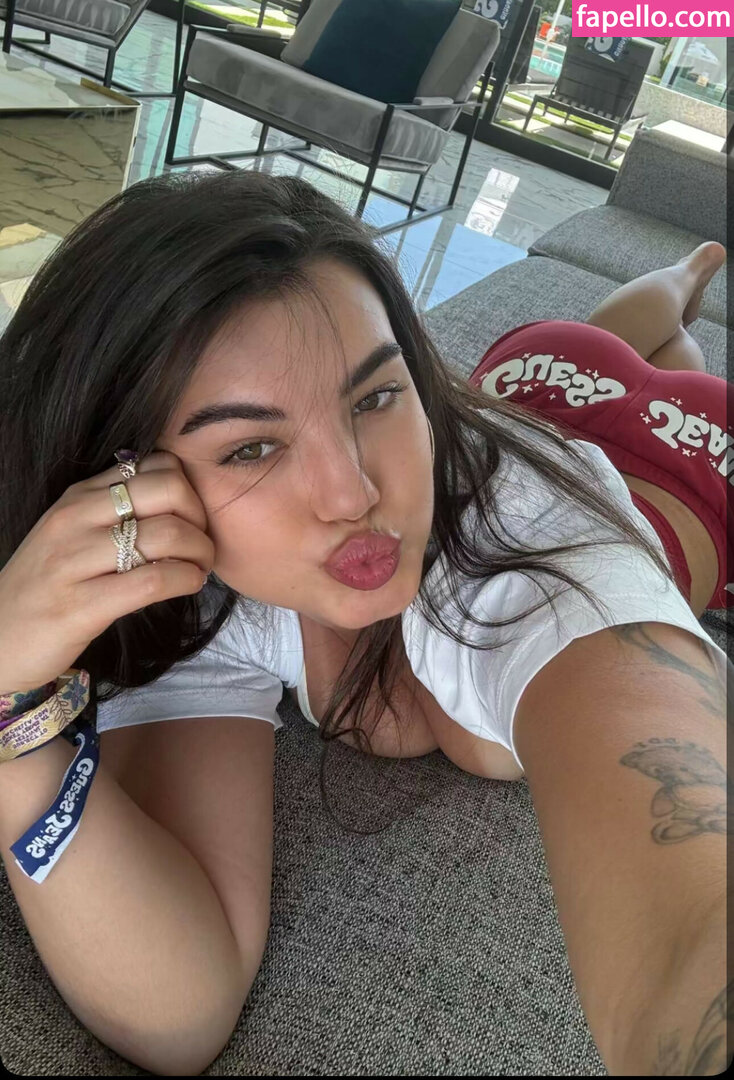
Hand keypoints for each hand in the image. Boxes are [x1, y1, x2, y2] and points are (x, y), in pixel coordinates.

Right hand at [0, 451, 213, 694]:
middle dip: (200, 517)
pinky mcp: (80, 605)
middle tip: (203, 545)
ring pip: (167, 534)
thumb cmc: (47, 588)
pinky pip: (152, 580)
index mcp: (77, 498)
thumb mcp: (73, 534)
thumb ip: (114, 510)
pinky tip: (189, 585)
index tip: (193, 519)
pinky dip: (185, 579)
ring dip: (200, 553)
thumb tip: (175, 494)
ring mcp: (73, 562)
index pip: (155, 466)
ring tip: (199, 568)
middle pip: (168, 490)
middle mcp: (74, 520)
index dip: (189, 490)